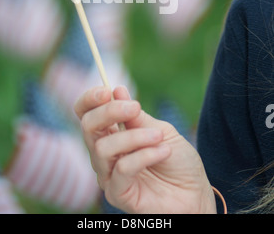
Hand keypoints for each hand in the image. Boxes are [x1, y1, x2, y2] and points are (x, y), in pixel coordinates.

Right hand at [74, 85, 215, 213]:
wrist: (196, 193)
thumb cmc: (178, 161)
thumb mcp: (161, 130)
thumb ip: (137, 117)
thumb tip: (117, 90)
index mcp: (111, 134)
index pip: (86, 113)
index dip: (90, 99)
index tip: (107, 90)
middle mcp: (104, 153)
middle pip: (87, 126)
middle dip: (109, 112)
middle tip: (135, 106)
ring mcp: (108, 175)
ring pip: (102, 148)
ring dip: (134, 137)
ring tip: (159, 136)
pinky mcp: (117, 194)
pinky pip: (121, 169)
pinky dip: (144, 155)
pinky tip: (163, 152)